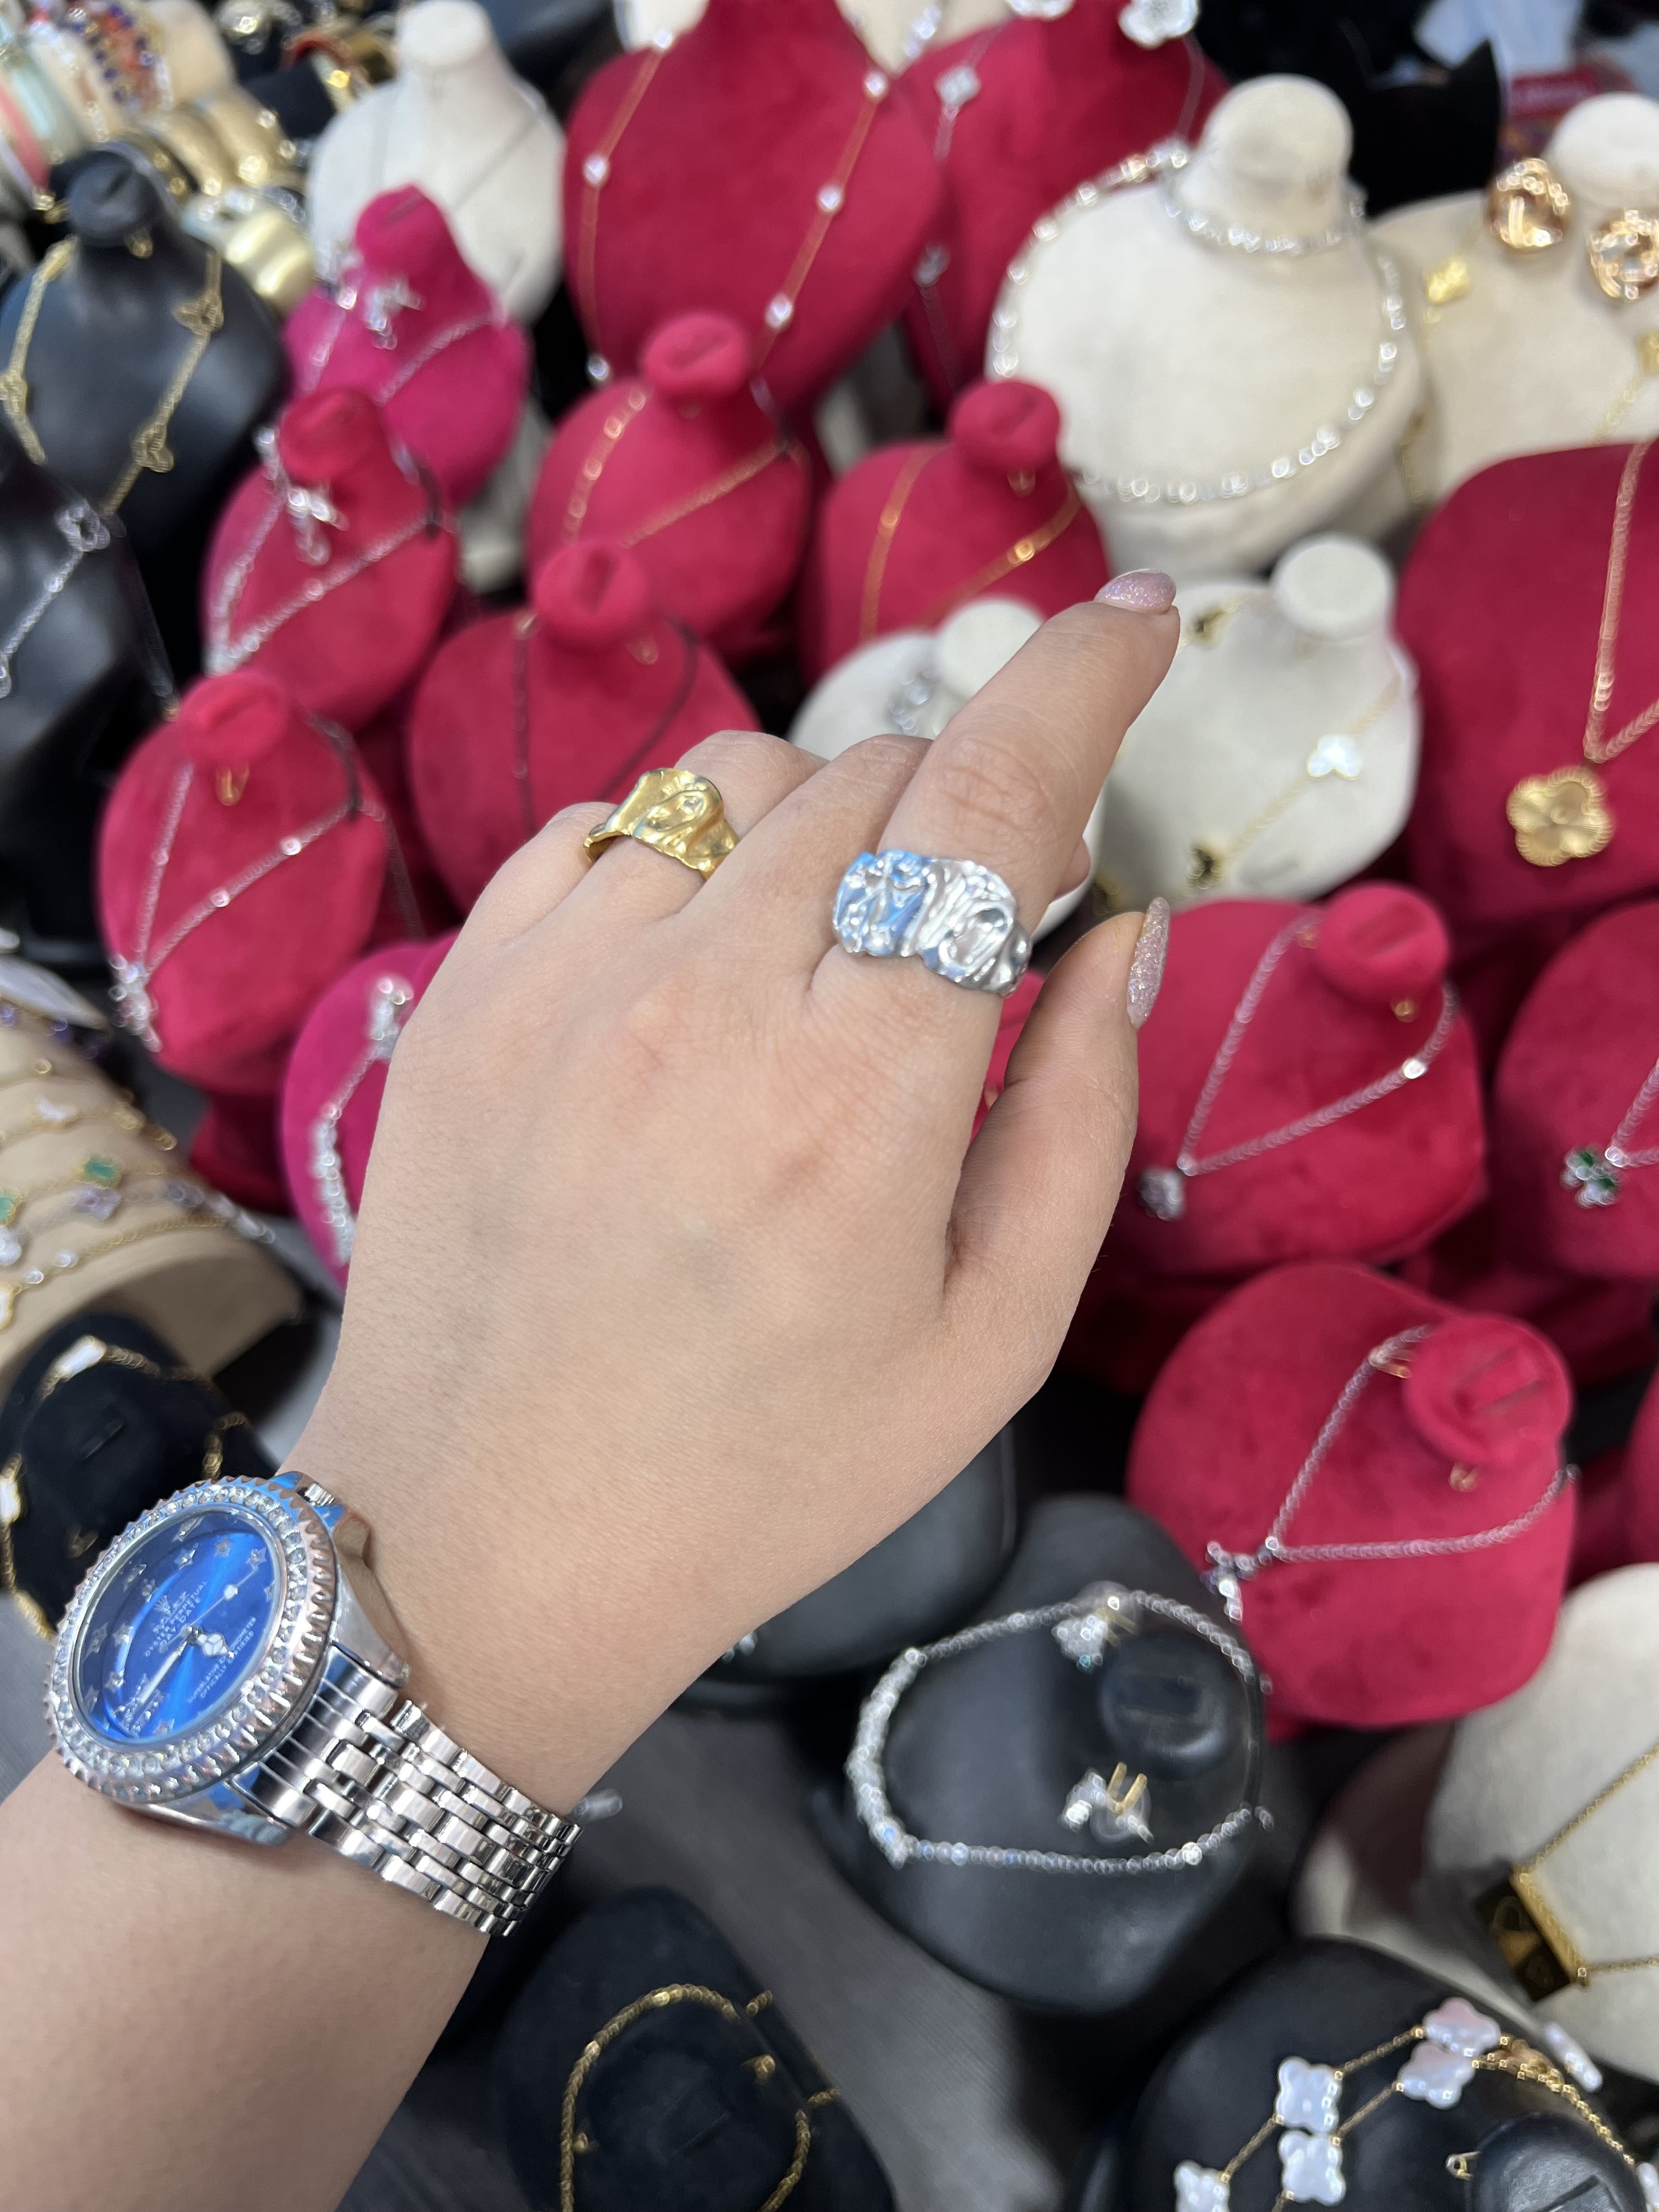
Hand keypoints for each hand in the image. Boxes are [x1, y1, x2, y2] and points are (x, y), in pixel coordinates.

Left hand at [296, 590, 1177, 1809]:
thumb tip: (1124, 931)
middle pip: (876, 777)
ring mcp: (563, 987)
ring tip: (819, 971)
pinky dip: (687, 857)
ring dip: (824, 831)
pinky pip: (608, 826)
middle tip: (957, 933)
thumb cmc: (763, 1468)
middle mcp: (702, 1008)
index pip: (990, 803)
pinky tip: (698, 970)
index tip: (1141, 625)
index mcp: (859, 1103)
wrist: (487, 1542)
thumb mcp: (989, 1339)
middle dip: (957, 815)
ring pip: (741, 780)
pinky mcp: (467, 994)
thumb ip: (1083, 1114)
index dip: (1084, 682)